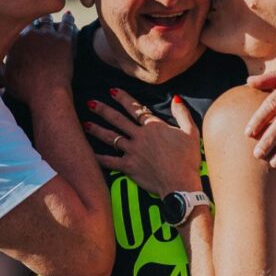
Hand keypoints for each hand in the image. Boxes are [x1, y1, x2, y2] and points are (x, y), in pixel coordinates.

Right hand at [1, 11, 76, 107]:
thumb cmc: (25, 89)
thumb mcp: (4, 79)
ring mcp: (47, 35)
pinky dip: (68, 18)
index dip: (14, 22)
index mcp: (13, 41)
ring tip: (48, 12)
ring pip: (47, 18)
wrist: (47, 93)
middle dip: (28, 15)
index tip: (15, 20)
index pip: (12, 24)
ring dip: (47, 15)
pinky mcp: (64, 39)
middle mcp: (28, 34)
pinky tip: (68, 14)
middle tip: (30, 11)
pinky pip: (67, 23)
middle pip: (28, 18)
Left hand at [83, 89, 201, 196]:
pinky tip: (88, 153)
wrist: (180, 184)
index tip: (112, 90)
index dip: (123, 98)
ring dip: (96, 130)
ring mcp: (132, 152)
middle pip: (118, 120)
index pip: (135, 109)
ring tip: (84, 124)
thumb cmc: (187, 159)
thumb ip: (182, 114)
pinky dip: (98, 157)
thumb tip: (176, 99)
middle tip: (90, 103)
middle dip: (103, 110)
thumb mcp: (191, 132)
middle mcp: (139, 137)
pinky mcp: (128, 167)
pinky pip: (110, 161)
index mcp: (153, 127)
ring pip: (111, 138)